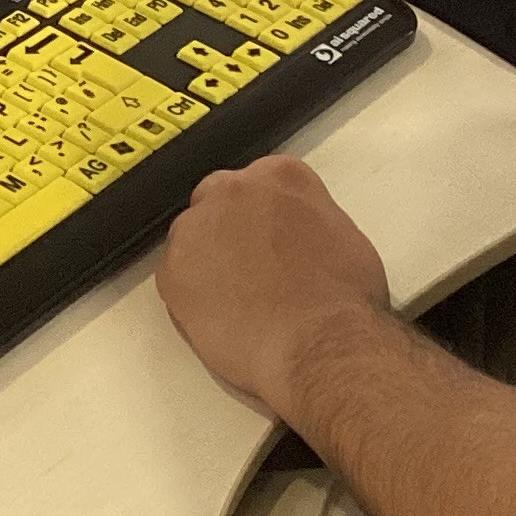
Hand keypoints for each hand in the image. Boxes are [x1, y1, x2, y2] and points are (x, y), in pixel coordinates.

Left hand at [156, 156, 392, 415]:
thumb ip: (305, 220)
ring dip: (207, 264)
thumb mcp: (340, 234)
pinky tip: (222, 320)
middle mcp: (233, 190)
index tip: (268, 244)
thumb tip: (294, 238)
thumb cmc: (343, 297)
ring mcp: (197, 226)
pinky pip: (175, 278)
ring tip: (237, 304)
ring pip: (192, 240)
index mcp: (279, 176)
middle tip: (249, 274)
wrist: (321, 340)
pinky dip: (191, 298)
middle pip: (217, 203)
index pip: (258, 186)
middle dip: (228, 233)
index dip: (262, 220)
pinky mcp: (172, 268)